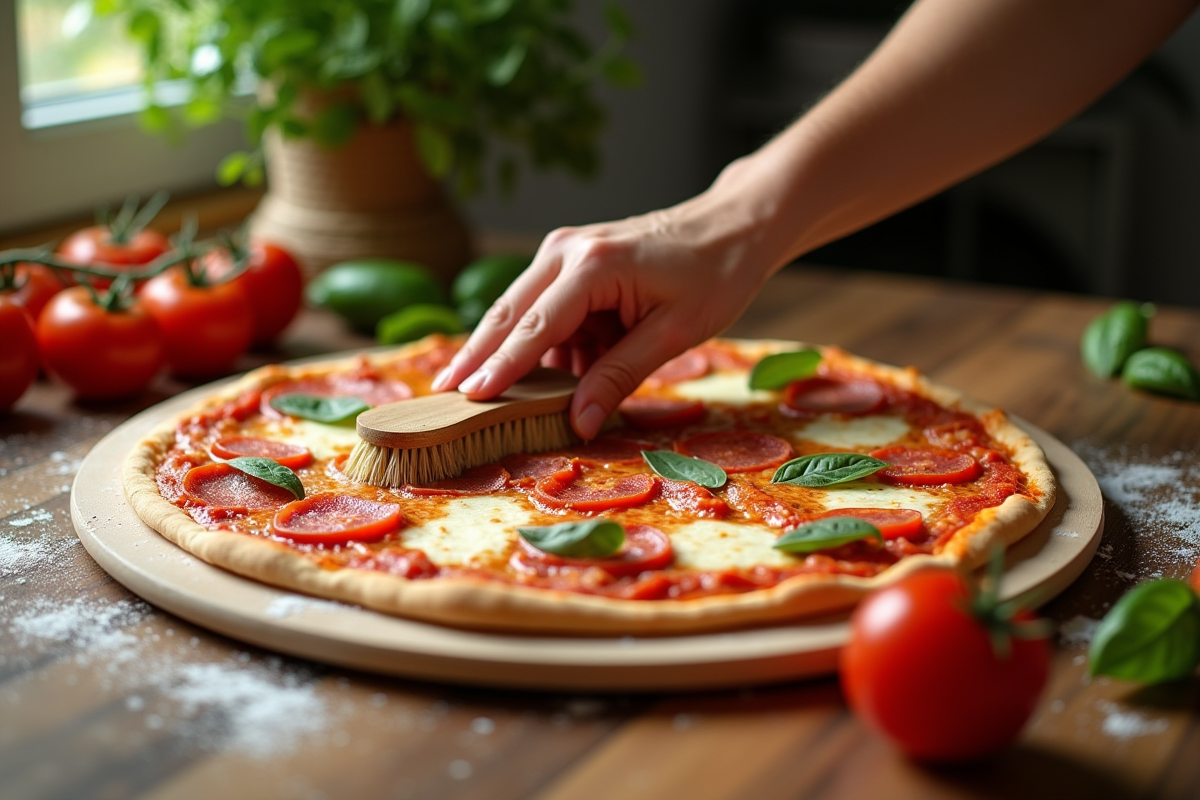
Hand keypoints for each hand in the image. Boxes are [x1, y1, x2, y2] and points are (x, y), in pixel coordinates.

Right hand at [431, 181, 780, 438]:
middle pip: (508, 314)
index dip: (501, 367)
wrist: (732, 227)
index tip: (469, 399)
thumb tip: (578, 423)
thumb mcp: (674, 333)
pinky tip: (558, 378)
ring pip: (521, 313)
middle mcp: (565, 250)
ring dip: (518, 358)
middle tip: (444, 399)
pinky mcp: (572, 262)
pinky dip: (548, 346)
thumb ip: (620, 376)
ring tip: (499, 402)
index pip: (533, 326)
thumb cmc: (714, 275)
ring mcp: (564, 252)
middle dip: (477, 358)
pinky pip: (546, 312)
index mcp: (592, 265)